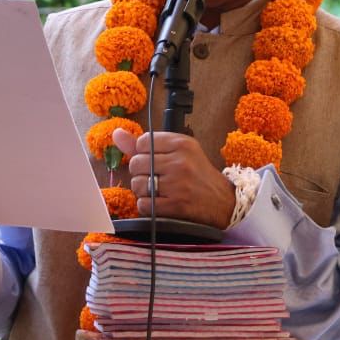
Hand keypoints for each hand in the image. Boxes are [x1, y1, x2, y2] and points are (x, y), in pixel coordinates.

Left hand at [113, 128, 234, 228]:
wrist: (223, 202)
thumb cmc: (198, 175)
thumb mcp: (180, 152)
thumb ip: (147, 144)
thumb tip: (116, 133)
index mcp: (182, 143)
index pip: (143, 142)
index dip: (143, 153)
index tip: (154, 161)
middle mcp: (180, 162)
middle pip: (136, 163)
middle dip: (141, 173)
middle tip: (155, 178)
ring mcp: (177, 184)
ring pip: (137, 184)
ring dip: (143, 191)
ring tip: (158, 191)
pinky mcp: (175, 205)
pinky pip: (143, 204)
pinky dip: (147, 206)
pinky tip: (159, 203)